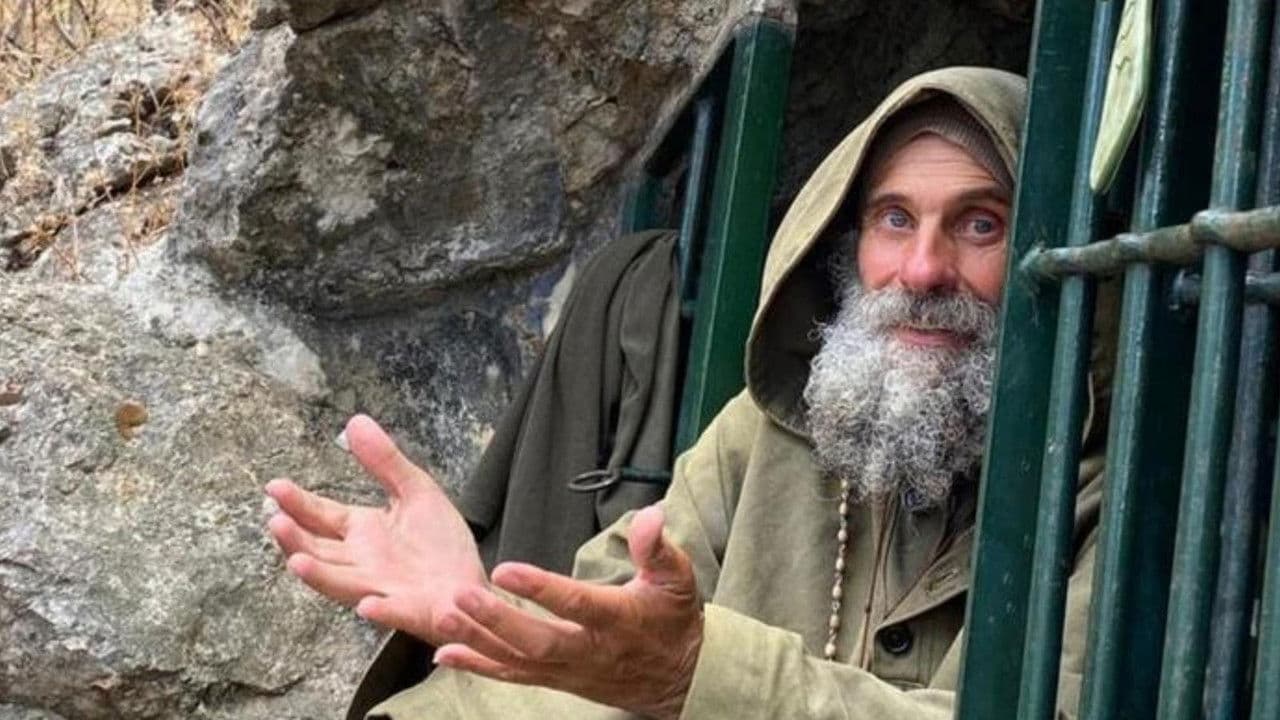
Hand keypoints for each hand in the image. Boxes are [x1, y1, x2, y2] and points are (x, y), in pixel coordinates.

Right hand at [266, 414, 493, 647]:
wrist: (473, 587)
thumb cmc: (441, 546)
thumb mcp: (416, 491)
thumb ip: (385, 462)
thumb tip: (355, 422)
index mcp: (363, 532)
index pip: (322, 516)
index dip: (297, 503)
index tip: (275, 487)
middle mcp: (361, 562)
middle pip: (318, 552)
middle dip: (295, 539)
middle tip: (277, 521)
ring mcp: (380, 588)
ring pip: (340, 584)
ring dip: (318, 575)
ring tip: (297, 562)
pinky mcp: (407, 610)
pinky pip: (390, 612)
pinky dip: (378, 610)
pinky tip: (366, 604)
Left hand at [434, 505, 702, 719]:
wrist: (679, 678)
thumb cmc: (673, 620)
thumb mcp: (677, 579)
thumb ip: (658, 549)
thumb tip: (651, 514)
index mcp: (618, 620)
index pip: (577, 604)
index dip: (542, 589)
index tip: (506, 570)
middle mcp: (590, 650)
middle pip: (538, 640)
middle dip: (497, 620)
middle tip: (460, 595)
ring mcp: (569, 671)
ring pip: (518, 661)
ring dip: (478, 641)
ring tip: (442, 619)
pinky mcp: (555, 680)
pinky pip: (513, 675)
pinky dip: (479, 665)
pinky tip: (446, 653)